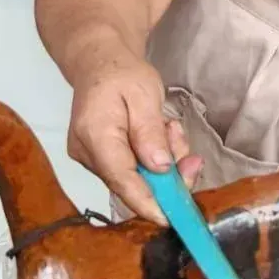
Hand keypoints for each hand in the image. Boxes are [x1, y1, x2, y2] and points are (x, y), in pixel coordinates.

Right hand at [67, 55, 200, 223]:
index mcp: (95, 134)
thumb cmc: (121, 72)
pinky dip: (153, 156)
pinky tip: (159, 132)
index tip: (171, 218)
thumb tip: (160, 168)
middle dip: (168, 175)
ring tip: (167, 127)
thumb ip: (150, 132)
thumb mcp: (144, 94)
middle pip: (132, 183)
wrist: (100, 61)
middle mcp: (87, 153)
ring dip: (163, 160)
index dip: (148, 203)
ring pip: (137, 177)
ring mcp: (91, 158)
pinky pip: (134, 169)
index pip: (122, 179)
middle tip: (191, 157)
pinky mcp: (100, 159)